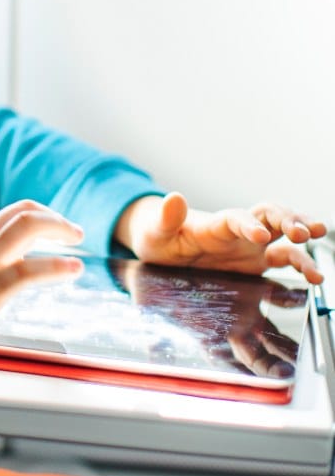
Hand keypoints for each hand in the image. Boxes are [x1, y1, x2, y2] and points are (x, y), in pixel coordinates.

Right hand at [0, 192, 83, 350]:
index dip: (19, 226)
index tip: (33, 237)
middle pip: (23, 213)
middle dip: (51, 218)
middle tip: (70, 229)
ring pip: (30, 228)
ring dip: (60, 229)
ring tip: (77, 238)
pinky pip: (30, 272)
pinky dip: (57, 268)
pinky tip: (74, 269)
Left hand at [114, 192, 324, 282]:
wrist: (162, 248)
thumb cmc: (159, 237)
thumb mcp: (157, 231)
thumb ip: (166, 218)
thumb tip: (173, 197)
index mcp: (216, 224)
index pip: (236, 218)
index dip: (249, 224)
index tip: (260, 235)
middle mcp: (239, 232)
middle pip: (271, 216)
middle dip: (289, 221)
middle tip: (304, 233)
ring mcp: (250, 247)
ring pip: (284, 241)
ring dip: (302, 250)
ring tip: (318, 270)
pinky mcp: (256, 264)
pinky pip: (283, 262)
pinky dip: (300, 268)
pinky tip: (314, 278)